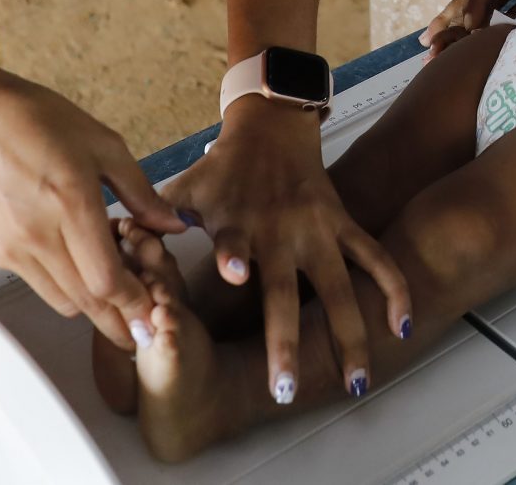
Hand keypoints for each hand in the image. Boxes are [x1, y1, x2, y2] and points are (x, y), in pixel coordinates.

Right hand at [0, 66, 183, 351]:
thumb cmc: (39, 121)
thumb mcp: (104, 144)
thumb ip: (140, 192)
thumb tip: (173, 225)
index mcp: (72, 203)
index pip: (107, 280)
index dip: (135, 303)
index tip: (156, 312)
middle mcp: (40, 235)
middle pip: (87, 302)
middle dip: (120, 320)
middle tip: (144, 326)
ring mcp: (15, 248)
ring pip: (63, 301)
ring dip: (93, 305)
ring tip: (115, 290)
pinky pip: (41, 285)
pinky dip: (66, 287)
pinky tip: (80, 266)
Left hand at [162, 98, 411, 404]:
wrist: (271, 125)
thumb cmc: (222, 167)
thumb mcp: (185, 187)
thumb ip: (154, 214)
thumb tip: (114, 233)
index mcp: (239, 222)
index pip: (233, 242)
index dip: (232, 256)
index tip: (233, 274)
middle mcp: (281, 230)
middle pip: (286, 292)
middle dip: (286, 343)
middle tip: (284, 389)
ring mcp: (317, 229)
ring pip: (340, 288)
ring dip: (348, 335)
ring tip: (356, 381)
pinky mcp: (342, 223)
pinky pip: (373, 259)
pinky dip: (393, 288)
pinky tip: (401, 326)